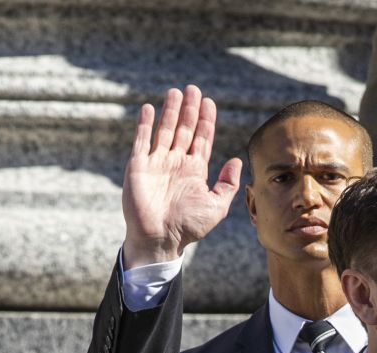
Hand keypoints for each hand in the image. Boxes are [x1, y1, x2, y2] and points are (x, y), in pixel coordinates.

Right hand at [121, 84, 243, 267]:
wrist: (160, 239)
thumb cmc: (189, 226)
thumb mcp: (217, 205)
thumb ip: (228, 184)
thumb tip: (237, 161)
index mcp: (194, 170)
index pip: (202, 139)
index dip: (206, 120)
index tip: (209, 102)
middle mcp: (176, 163)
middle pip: (184, 129)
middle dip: (189, 109)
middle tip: (193, 89)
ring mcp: (157, 163)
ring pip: (165, 130)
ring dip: (170, 111)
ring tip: (175, 92)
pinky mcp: (138, 166)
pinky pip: (142, 140)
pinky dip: (145, 124)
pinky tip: (150, 108)